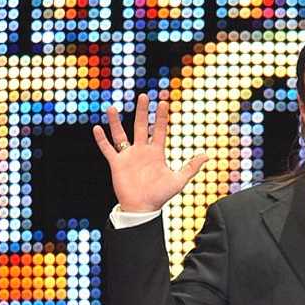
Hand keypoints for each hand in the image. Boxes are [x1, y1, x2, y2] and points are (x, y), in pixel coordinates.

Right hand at [92, 93, 208, 212]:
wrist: (142, 208)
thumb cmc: (160, 196)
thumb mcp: (178, 180)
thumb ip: (191, 167)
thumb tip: (207, 156)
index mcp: (156, 153)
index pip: (158, 130)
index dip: (160, 117)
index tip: (163, 102)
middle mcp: (141, 151)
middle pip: (140, 126)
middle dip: (142, 111)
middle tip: (143, 96)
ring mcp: (128, 156)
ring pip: (120, 135)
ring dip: (116, 122)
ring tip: (112, 108)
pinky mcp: (117, 164)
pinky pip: (107, 149)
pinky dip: (101, 139)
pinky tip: (97, 128)